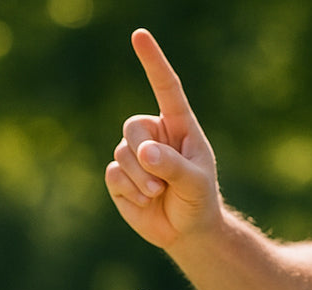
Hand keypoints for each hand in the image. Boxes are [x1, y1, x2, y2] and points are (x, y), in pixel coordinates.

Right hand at [105, 29, 222, 250]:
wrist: (185, 231)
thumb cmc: (198, 200)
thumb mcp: (196, 183)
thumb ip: (173, 166)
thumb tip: (144, 152)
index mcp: (178, 125)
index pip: (165, 87)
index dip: (152, 61)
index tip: (139, 36)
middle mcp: (153, 134)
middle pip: (133, 127)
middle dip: (144, 156)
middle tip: (161, 182)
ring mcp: (134, 155)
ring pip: (121, 153)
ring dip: (140, 179)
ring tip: (158, 193)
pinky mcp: (119, 178)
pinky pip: (113, 174)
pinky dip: (129, 190)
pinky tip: (145, 200)